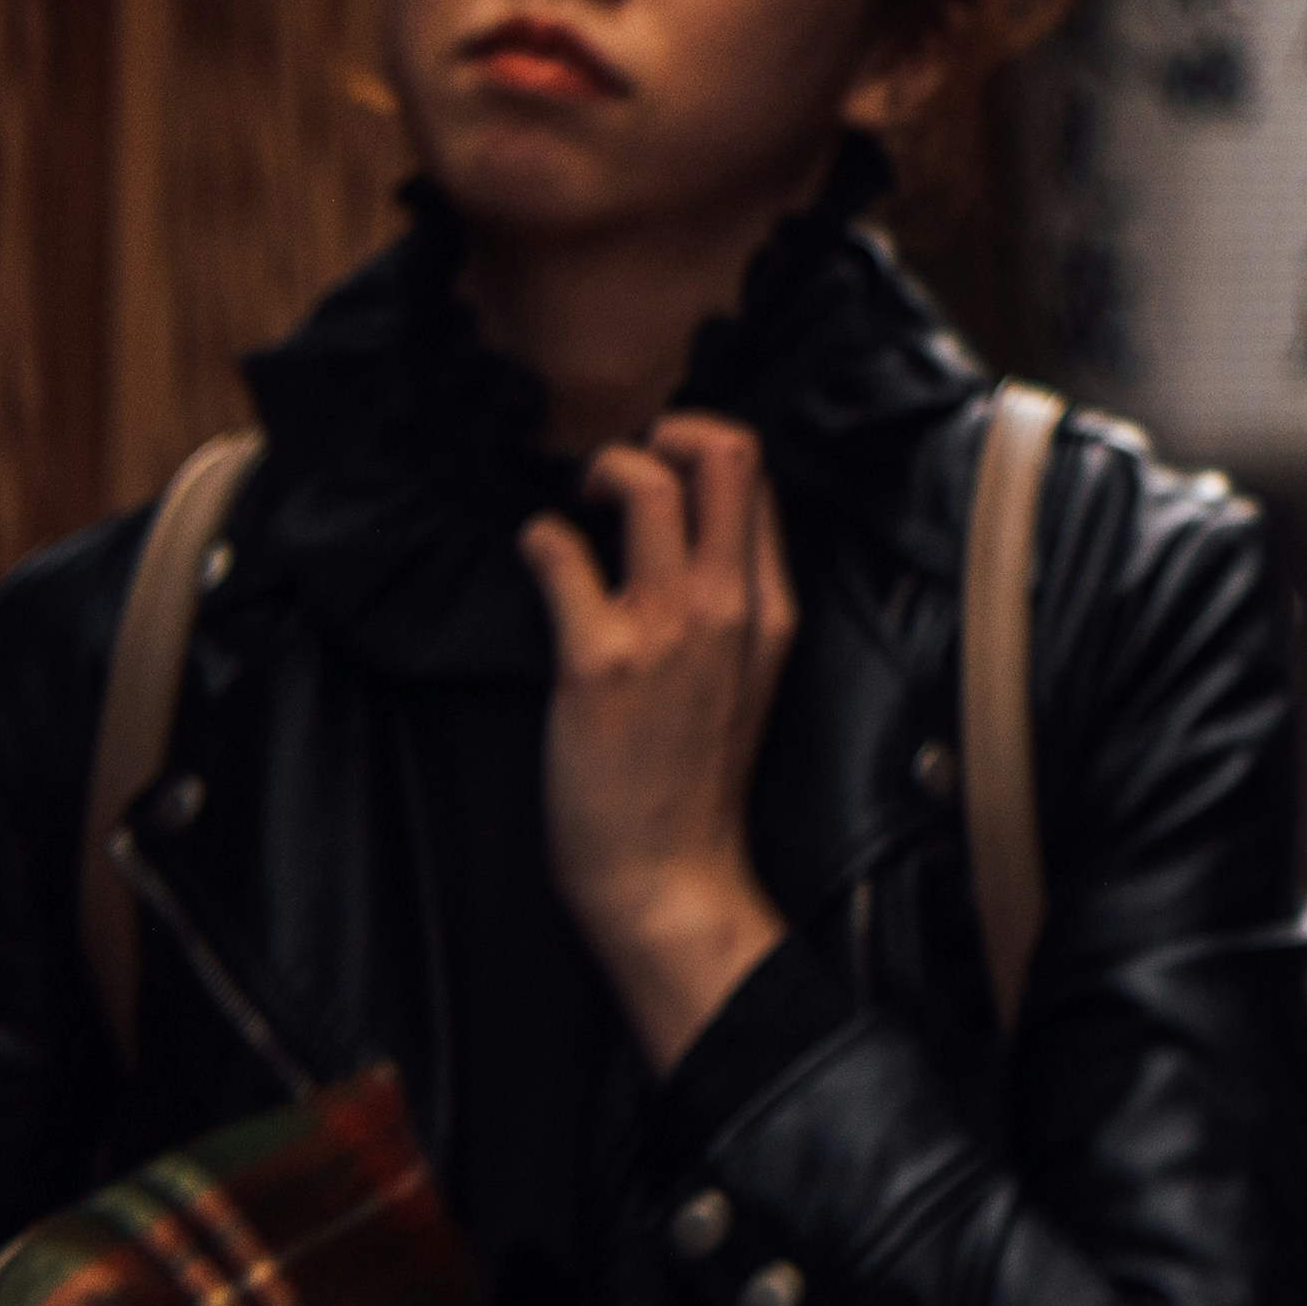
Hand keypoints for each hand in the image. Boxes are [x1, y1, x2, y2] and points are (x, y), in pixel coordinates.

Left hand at [524, 412, 796, 1073]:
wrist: (668, 874)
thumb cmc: (693, 782)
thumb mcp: (750, 681)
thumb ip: (740, 606)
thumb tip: (707, 534)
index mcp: (769, 611)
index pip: (759, 483)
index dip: (707, 451)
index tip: (668, 467)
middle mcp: (729, 607)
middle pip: (728, 457)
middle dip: (673, 431)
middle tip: (631, 460)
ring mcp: (668, 630)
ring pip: (652, 485)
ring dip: (607, 468)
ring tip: (582, 493)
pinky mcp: (600, 661)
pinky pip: (562, 555)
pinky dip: (540, 538)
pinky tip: (537, 553)